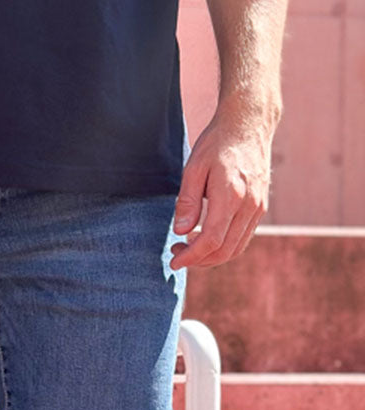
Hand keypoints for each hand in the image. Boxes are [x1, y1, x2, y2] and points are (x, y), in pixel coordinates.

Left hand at [169, 105, 277, 270]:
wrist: (249, 123)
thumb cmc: (217, 143)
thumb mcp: (194, 167)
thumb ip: (187, 201)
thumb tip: (180, 232)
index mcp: (231, 196)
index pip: (211, 240)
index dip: (191, 257)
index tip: (174, 260)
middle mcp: (249, 205)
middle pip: (224, 251)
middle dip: (198, 260)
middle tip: (177, 252)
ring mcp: (258, 208)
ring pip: (235, 249)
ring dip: (211, 257)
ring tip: (189, 246)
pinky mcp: (260, 208)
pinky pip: (242, 238)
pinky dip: (223, 247)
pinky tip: (205, 238)